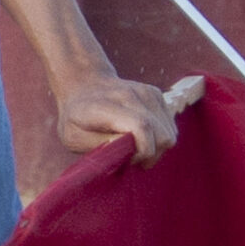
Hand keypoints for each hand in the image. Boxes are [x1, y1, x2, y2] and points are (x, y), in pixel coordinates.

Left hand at [54, 72, 180, 161]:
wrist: (84, 85)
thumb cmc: (76, 117)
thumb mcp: (74, 137)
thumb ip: (100, 145)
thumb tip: (127, 150)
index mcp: (106, 106)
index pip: (141, 127)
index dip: (142, 151)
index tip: (129, 160)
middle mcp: (131, 95)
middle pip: (162, 134)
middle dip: (150, 155)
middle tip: (131, 158)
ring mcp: (147, 93)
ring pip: (170, 133)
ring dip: (156, 148)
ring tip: (135, 148)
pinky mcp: (157, 95)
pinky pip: (170, 126)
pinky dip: (159, 138)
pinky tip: (142, 138)